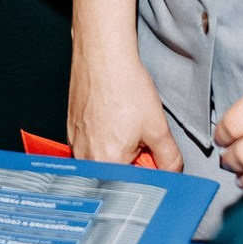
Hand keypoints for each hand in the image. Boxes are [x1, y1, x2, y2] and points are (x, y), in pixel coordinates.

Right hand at [69, 40, 183, 171]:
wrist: (102, 56)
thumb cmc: (126, 87)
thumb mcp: (158, 127)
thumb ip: (169, 158)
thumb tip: (171, 173)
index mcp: (108, 163)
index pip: (131, 187)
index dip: (145, 175)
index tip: (152, 161)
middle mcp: (86, 158)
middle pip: (114, 175)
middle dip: (131, 163)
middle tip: (139, 138)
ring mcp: (75, 143)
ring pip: (101, 160)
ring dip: (116, 150)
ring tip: (124, 124)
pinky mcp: (71, 130)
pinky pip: (89, 145)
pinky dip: (102, 138)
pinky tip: (112, 117)